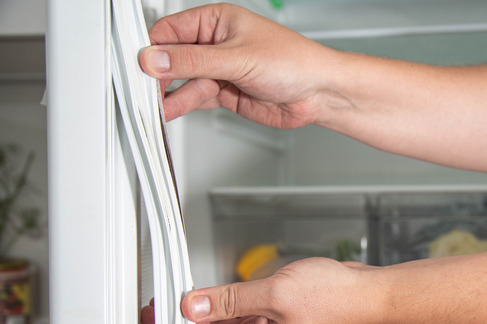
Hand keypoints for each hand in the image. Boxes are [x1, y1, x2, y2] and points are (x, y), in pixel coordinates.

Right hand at [139, 3, 340, 126]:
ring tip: (152, 105)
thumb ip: (194, 61)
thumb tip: (155, 58)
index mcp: (217, 21)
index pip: (171, 31)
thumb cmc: (294, 62)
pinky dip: (181, 105)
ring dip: (168, 93)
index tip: (138, 66)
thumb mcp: (237, 58)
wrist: (319, 93)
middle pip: (173, 58)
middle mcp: (215, 44)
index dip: (152, 48)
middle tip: (142, 88)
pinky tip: (167, 110)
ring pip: (182, 80)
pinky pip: (194, 98)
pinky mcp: (224, 93)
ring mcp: (219, 70)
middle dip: (157, 73)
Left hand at [142, 258, 382, 323]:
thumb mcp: (272, 293)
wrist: (367, 293)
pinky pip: (243, 314)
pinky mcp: (278, 317)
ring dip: (206, 310)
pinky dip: (226, 302)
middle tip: (164, 302)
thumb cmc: (335, 299)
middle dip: (185, 321)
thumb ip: (229, 299)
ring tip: (186, 293)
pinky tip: (216, 291)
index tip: (161, 310)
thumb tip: (194, 305)